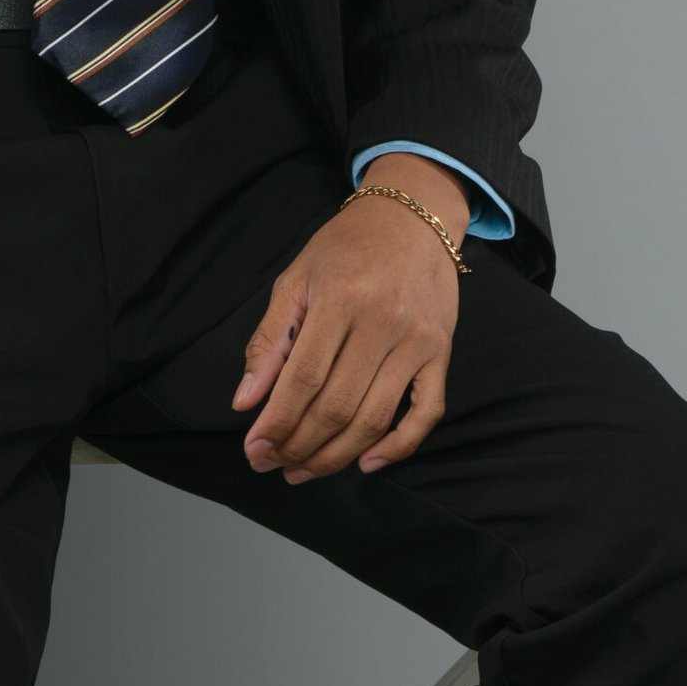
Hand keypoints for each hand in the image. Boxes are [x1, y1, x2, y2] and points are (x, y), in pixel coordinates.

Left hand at [230, 157, 465, 482]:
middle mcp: (382, 321)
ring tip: (303, 470)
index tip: (253, 449)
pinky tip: (366, 463)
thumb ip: (269, 339)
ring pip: (375, 418)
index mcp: (339, 298)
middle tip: (272, 463)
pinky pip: (426, 412)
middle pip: (336, 405)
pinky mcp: (441, 352)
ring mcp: (417, 340)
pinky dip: (398, 447)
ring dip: (335, 456)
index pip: (303, 377)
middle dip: (298, 445)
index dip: (276, 422)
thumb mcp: (296, 278)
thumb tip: (245, 402)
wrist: (411, 216)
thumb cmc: (345, 247)